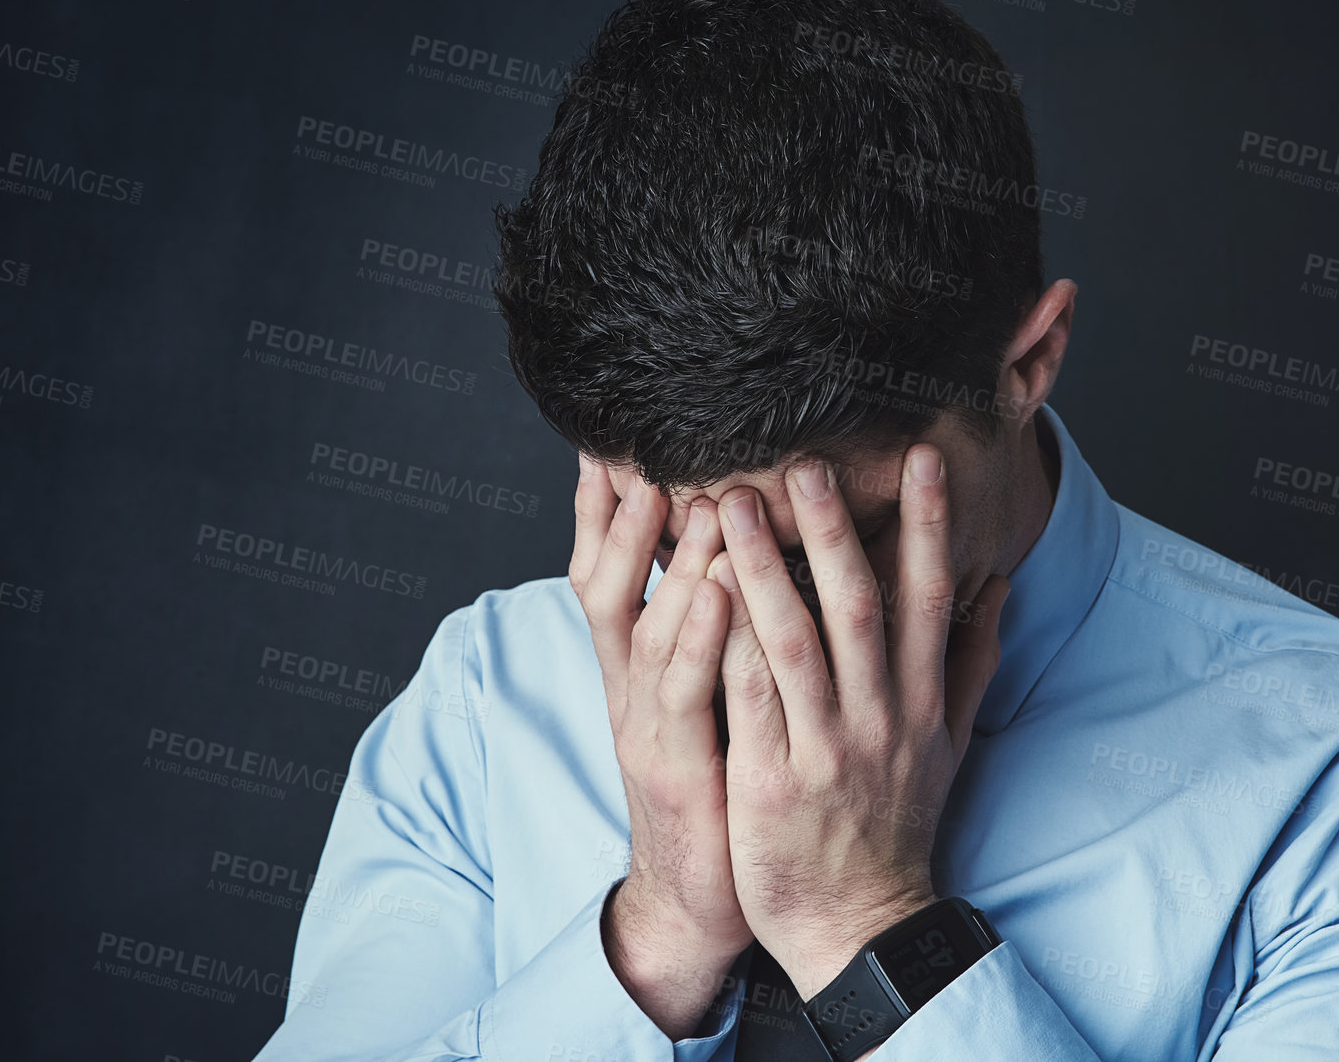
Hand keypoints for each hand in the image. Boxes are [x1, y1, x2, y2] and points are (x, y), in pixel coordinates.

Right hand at [569, 454, 749, 1037]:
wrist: (699, 899)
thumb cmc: (717, 786)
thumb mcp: (707, 697)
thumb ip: (713, 627)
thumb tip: (735, 550)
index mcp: (639, 667)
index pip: (609, 568)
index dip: (605, 507)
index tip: (612, 439)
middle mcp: (629, 687)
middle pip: (602, 582)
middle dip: (616, 516)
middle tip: (635, 447)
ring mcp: (645, 726)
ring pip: (643, 628)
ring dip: (668, 562)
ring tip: (695, 497)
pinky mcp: (675, 767)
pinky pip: (685, 691)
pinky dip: (699, 635)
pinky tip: (719, 589)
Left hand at [708, 443, 1009, 998]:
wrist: (860, 923)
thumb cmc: (898, 823)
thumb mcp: (950, 744)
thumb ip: (971, 660)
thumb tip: (998, 584)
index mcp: (920, 703)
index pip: (929, 599)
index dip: (927, 526)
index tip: (921, 459)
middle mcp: (879, 720)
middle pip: (860, 610)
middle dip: (834, 533)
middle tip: (806, 463)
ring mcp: (825, 752)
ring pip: (794, 647)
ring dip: (763, 572)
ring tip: (730, 506)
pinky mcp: (771, 784)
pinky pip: (747, 705)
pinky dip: (728, 649)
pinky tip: (702, 595)